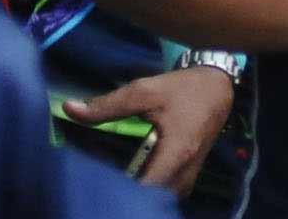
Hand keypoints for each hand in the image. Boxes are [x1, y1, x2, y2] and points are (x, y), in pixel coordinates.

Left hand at [62, 64, 236, 193]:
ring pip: (161, 198)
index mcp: (177, 153)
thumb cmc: (181, 89)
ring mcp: (189, 177)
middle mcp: (185, 173)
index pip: (147, 188)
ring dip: (139, 193)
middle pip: (154, 199)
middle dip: (127, 195)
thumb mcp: (143, 91)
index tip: (97, 181)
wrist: (217, 88)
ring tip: (111, 181)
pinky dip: (150, 188)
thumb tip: (69, 110)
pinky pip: (167, 191)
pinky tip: (130, 177)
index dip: (121, 190)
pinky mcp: (188, 175)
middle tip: (99, 182)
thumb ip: (107, 105)